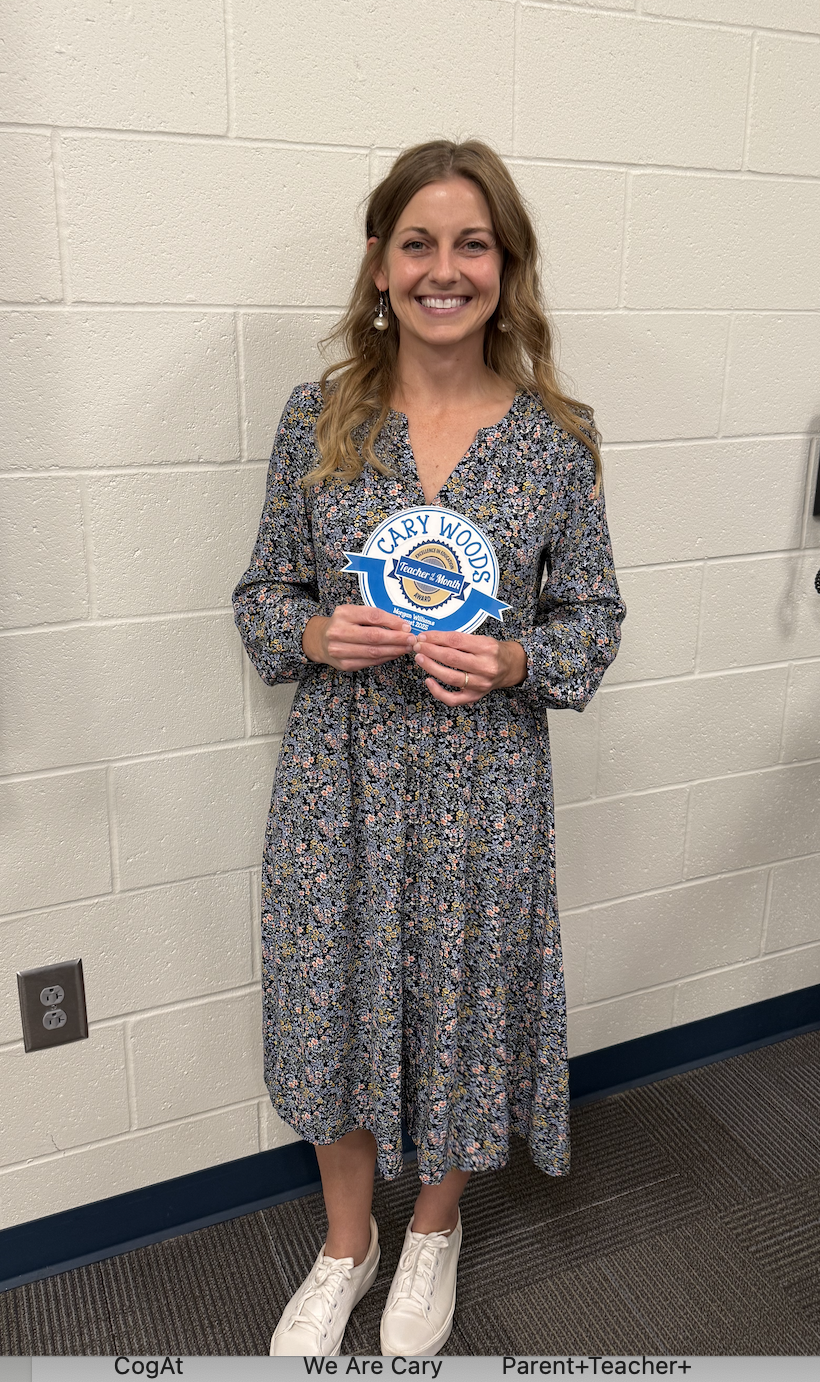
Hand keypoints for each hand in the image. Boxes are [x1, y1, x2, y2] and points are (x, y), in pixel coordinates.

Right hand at [302, 606, 414, 670]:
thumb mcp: (353, 613)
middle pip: (374, 636)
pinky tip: (394, 654)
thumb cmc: (342, 624)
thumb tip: (401, 626)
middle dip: (397, 639)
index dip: (392, 622)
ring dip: (394, 650)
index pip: (372, 616)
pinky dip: (385, 658)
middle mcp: (339, 632)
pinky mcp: (344, 664)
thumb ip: (373, 617)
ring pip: (373, 652)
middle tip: (411, 639)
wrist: (319, 641)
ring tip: (406, 648)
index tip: (406, 626)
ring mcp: (340, 650)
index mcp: (343, 614)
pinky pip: (370, 662)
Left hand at [412, 629, 526, 704]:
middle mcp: (485, 666)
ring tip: (420, 658)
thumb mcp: (481, 639)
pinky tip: (428, 681)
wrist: (511, 667)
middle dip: (430, 651)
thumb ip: (459, 640)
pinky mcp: (474, 696)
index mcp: (486, 647)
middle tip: (417, 646)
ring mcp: (480, 684)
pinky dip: (438, 691)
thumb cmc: (492, 651)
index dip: (436, 638)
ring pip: (450, 677)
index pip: (456, 640)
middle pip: (452, 658)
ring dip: (431, 667)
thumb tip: (430, 638)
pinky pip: (453, 699)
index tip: (423, 636)